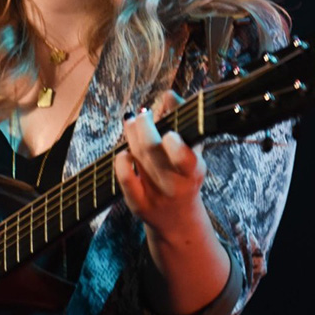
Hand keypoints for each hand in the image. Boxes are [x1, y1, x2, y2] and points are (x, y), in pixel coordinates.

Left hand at [115, 93, 206, 235]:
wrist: (177, 219)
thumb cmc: (185, 176)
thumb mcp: (192, 151)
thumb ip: (183, 121)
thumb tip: (168, 95)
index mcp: (193, 171)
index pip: (185, 159)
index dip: (174, 145)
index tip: (169, 133)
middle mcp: (174, 185)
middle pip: (151, 150)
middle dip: (143, 126)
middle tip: (143, 114)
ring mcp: (154, 195)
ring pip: (136, 158)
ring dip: (130, 134)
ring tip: (131, 121)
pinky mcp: (137, 203)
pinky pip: (124, 178)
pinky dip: (122, 161)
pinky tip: (125, 151)